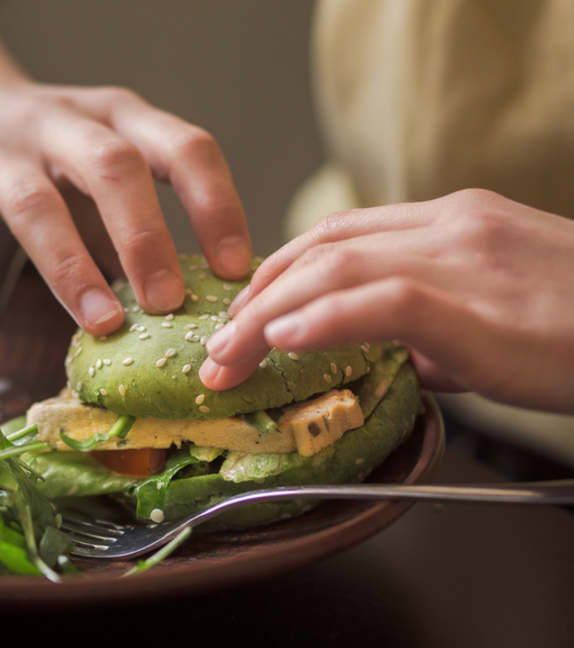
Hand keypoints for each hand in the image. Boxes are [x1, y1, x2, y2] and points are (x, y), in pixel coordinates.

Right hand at [0, 0, 250, 335]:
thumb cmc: (44, 151)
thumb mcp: (100, 168)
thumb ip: (133, 224)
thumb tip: (185, 304)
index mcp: (118, 119)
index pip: (185, 149)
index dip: (216, 207)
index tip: (235, 270)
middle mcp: (61, 123)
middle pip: (114, 168)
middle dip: (147, 239)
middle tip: (169, 303)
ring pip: (35, 201)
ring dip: (71, 266)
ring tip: (102, 321)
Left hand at [200, 189, 573, 414]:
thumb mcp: (493, 317)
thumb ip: (433, 329)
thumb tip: (392, 356)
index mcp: (449, 224)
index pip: (338, 237)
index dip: (280, 272)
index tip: (248, 312)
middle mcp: (448, 226)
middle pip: (321, 250)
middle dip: (257, 296)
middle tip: (221, 342)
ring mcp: (461, 256)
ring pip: (335, 269)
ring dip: (268, 314)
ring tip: (230, 355)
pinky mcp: (474, 299)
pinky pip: (380, 300)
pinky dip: (321, 318)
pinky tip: (280, 339)